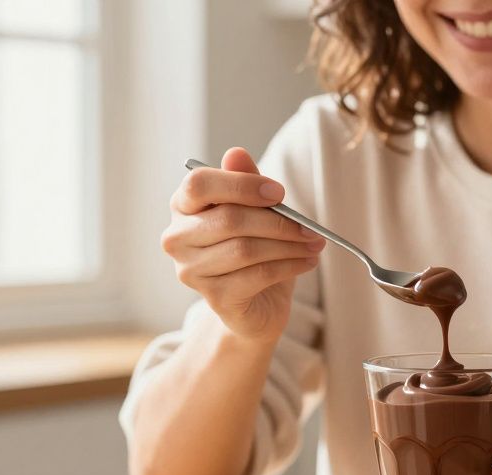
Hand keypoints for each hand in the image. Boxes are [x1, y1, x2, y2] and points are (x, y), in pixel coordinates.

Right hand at [160, 147, 325, 341]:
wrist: (257, 304)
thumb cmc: (254, 249)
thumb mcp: (255, 211)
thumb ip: (246, 182)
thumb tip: (236, 153)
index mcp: (183, 206)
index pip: (199, 184)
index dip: (241, 185)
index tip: (279, 193)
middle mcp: (177, 238)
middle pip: (229, 219)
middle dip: (278, 221)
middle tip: (311, 227)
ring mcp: (191, 270)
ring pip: (245, 249)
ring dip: (289, 245)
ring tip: (314, 244)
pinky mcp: (213, 297)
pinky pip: (256, 275)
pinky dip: (289, 266)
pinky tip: (307, 261)